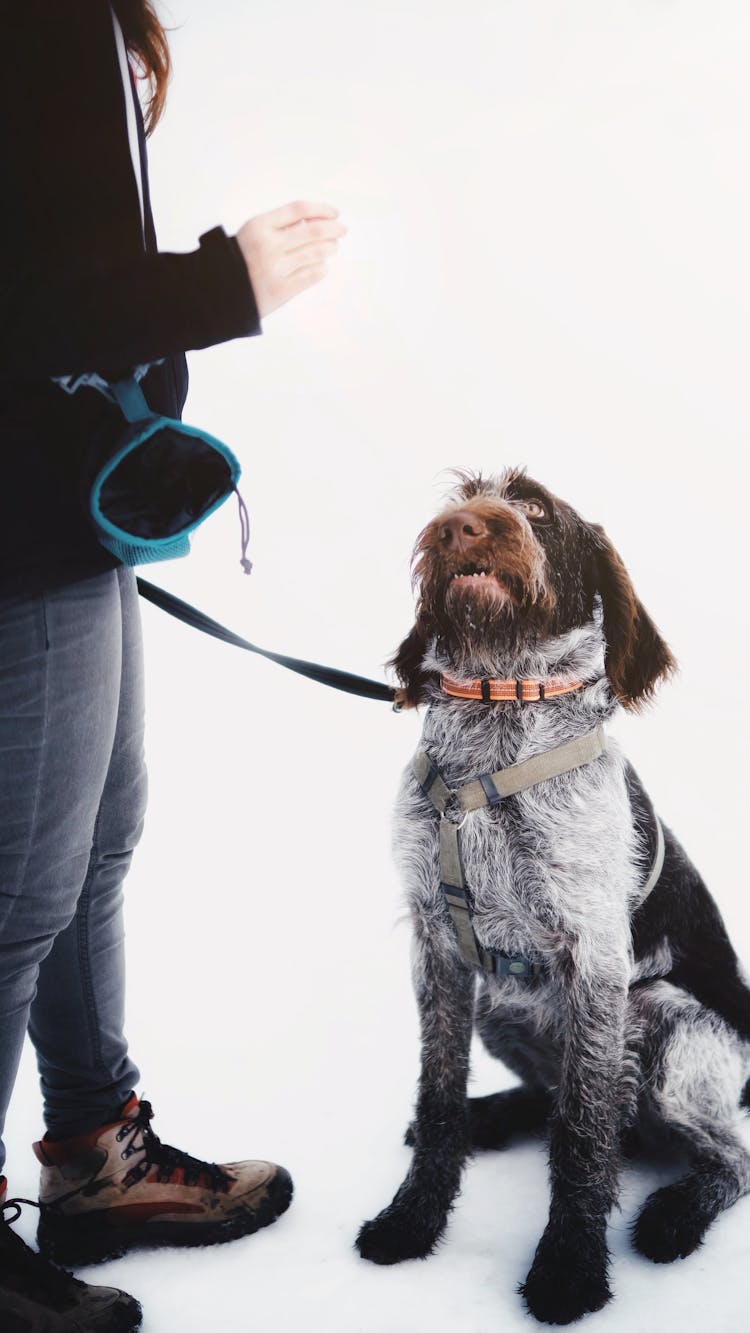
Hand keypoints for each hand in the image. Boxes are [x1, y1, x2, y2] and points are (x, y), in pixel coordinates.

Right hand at [235, 200, 345, 317]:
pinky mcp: (281, 290)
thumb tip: (313, 221)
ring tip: (333, 247)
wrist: (219, 292)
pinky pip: (311, 275)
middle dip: (333, 229)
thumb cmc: (239, 261)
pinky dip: (321, 269)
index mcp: (260, 226)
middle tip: (342, 230)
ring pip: (315, 253)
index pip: (299, 210)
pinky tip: (323, 266)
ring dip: (330, 248)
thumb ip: (278, 226)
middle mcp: (268, 245)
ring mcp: (275, 268)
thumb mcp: (251, 234)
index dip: (321, 210)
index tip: (334, 213)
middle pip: (312, 231)